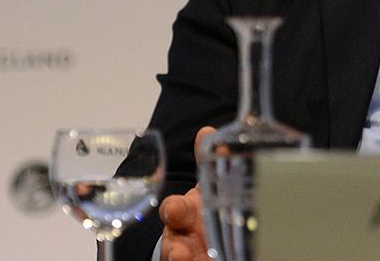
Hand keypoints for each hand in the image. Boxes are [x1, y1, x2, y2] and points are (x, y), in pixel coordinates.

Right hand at [158, 126, 214, 260]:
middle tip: (179, 251)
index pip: (173, 209)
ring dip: (178, 260)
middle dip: (172, 247)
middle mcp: (181, 236)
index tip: (175, 210)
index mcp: (184, 212)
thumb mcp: (208, 186)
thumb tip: (206, 131)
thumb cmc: (203, 210)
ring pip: (175, 258)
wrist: (206, 240)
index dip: (173, 210)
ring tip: (183, 260)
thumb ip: (209, 161)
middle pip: (170, 242)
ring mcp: (185, 254)